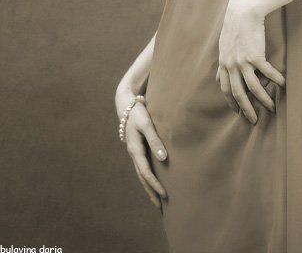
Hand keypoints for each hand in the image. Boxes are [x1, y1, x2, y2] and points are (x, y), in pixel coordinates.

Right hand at [115, 86, 167, 209]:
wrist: (126, 105)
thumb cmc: (138, 113)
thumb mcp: (147, 124)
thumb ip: (155, 139)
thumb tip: (163, 158)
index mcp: (135, 150)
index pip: (146, 172)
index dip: (155, 185)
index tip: (164, 195)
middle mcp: (133, 154)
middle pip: (142, 178)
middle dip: (151, 192)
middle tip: (160, 207)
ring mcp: (134, 153)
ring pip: (141, 174)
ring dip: (148, 187)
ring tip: (157, 201)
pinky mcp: (137, 149)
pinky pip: (142, 168)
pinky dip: (147, 178)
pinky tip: (152, 183)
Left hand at [215, 0, 285, 123]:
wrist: (242, 10)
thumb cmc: (234, 26)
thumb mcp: (223, 45)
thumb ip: (222, 62)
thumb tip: (217, 76)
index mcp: (224, 63)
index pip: (225, 89)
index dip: (232, 103)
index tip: (238, 112)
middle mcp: (231, 65)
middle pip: (238, 93)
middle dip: (246, 109)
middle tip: (253, 120)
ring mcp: (243, 61)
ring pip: (253, 88)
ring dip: (263, 100)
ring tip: (272, 108)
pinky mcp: (255, 55)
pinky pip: (267, 73)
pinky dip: (275, 79)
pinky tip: (282, 84)